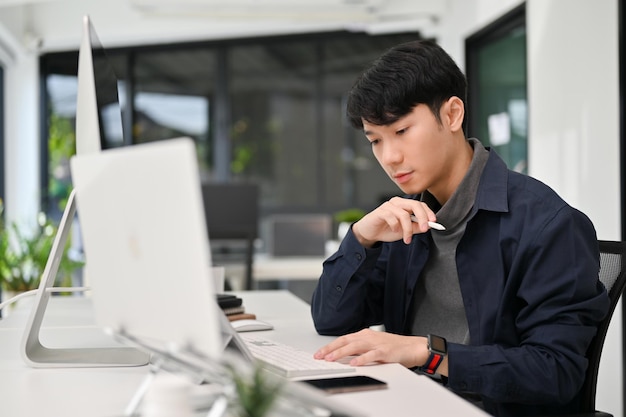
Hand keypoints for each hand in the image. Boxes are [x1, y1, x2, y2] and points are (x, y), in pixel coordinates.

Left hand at [313, 329, 427, 367]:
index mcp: (364, 335)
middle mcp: (368, 337)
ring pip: (355, 346)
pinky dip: (362, 358)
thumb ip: (358, 349)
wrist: (413, 347)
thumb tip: (342, 355)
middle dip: (331, 349)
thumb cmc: (393, 347)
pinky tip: (354, 362)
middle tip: (319, 356)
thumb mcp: (372, 345)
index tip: (319, 353)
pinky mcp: (385, 351)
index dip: (330, 346)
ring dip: (341, 352)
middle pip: (345, 341)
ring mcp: (376, 343)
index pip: (343, 339)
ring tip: (331, 359)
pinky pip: (371, 355)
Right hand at [352, 197, 437, 245]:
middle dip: (422, 217)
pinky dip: (396, 226)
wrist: (370, 233)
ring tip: (407, 239)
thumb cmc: (387, 229)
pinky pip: (392, 217)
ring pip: (404, 214)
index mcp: (405, 205)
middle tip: (425, 229)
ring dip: (408, 229)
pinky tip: (394, 231)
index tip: (434, 222)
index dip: (428, 213)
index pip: (420, 205)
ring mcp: (389, 206)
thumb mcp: (405, 231)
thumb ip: (416, 227)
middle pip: (415, 205)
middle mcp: (398, 202)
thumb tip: (428, 226)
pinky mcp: (381, 211)